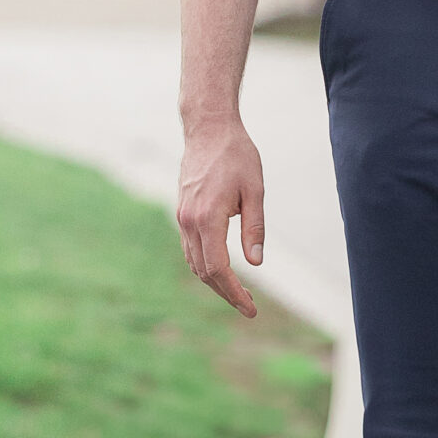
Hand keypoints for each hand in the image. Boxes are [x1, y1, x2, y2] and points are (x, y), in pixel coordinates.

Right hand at [177, 120, 265, 318]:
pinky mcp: (181, 213)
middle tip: (248, 307)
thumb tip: (256, 262)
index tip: (250, 308)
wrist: (208, 129)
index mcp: (208, 217)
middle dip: (226, 293)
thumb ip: (254, 227)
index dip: (234, 292)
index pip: (218, 268)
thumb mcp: (255, 190)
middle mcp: (189, 221)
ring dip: (214, 282)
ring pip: (194, 262)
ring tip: (238, 293)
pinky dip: (204, 265)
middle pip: (204, 271)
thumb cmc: (237, 156)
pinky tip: (221, 271)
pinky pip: (190, 249)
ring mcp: (182, 217)